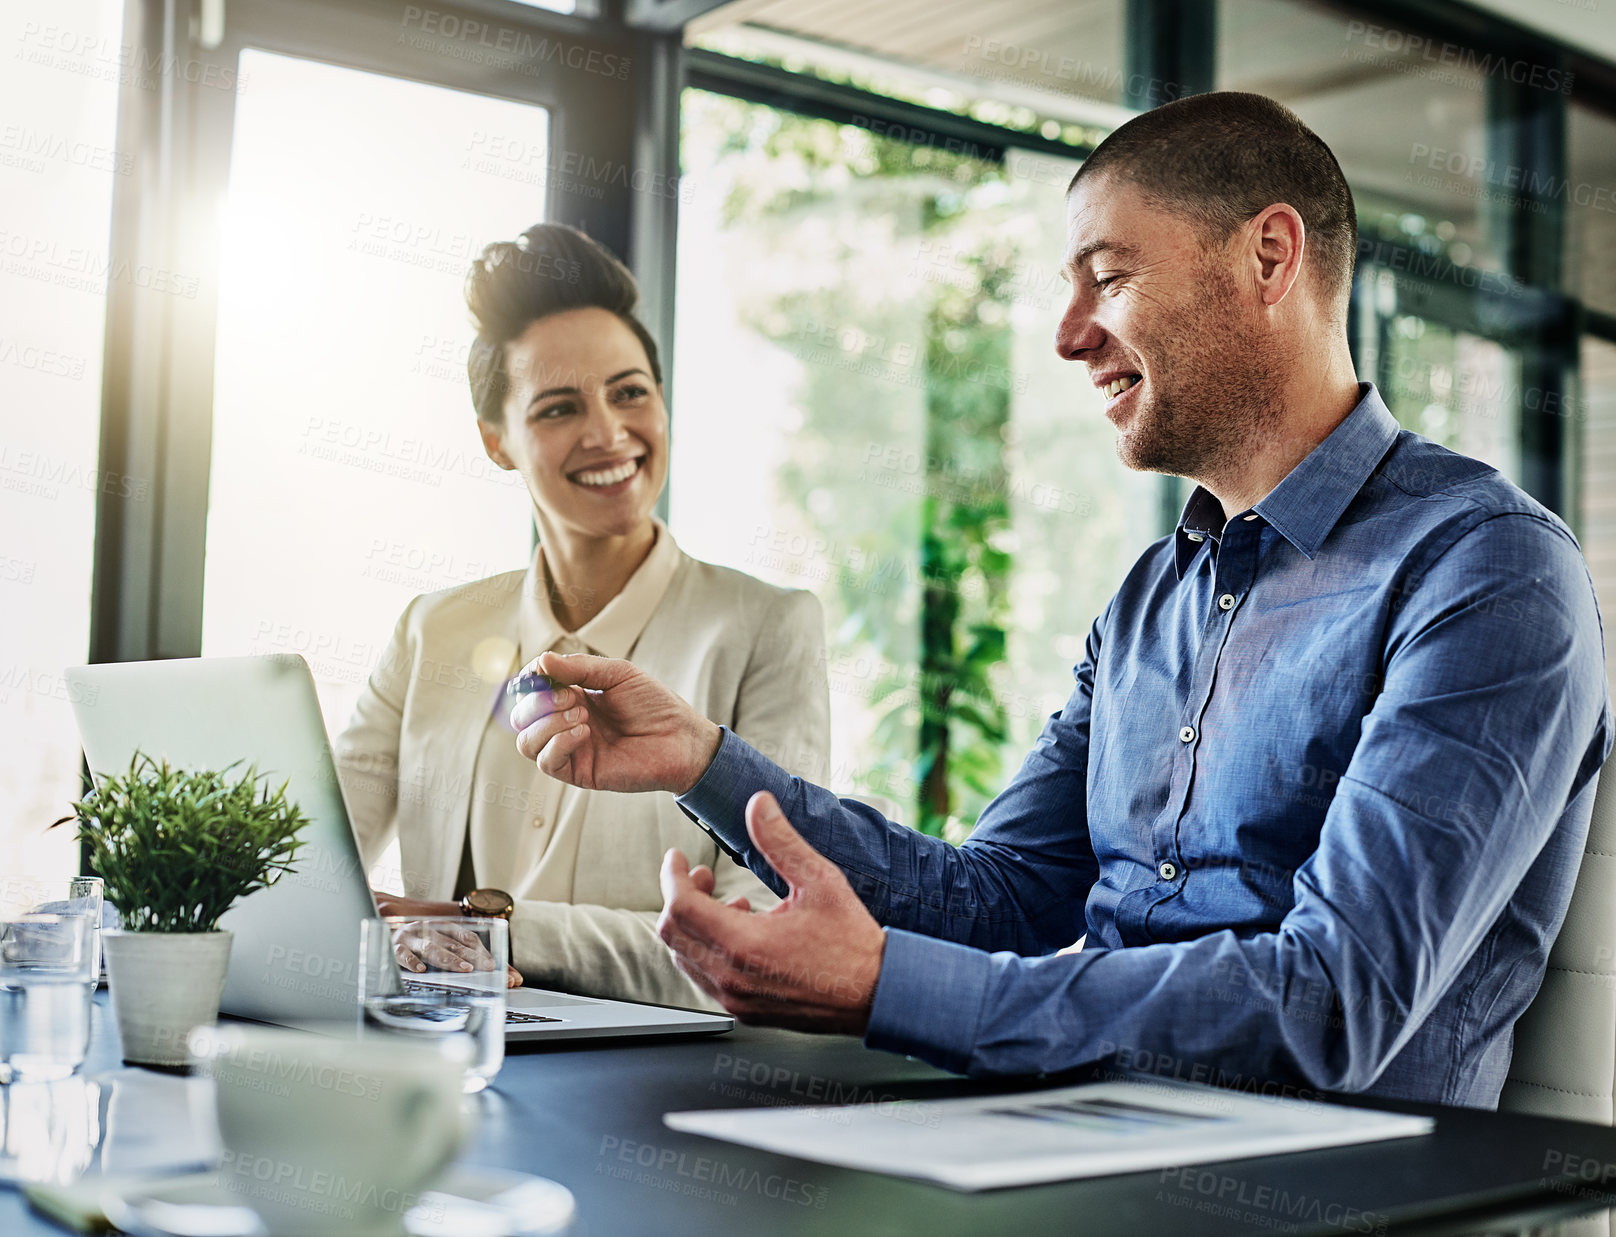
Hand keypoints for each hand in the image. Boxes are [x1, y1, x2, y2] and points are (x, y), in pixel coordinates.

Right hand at [373, 893, 522, 988]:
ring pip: (432, 947)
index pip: (468, 937)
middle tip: (488, 969)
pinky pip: (402, 954)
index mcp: (443, 927)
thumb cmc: (419, 945)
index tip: (497, 967)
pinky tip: (421, 970)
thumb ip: (473, 962)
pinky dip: (412, 961)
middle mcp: (429, 929)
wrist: (382, 934)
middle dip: (473, 958)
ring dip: (449, 958)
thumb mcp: (443, 948)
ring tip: (463, 969)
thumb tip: (511, 978)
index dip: (484, 952)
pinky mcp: (394, 947)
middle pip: (454, 943)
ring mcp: (411, 937)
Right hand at [511, 651, 721, 794]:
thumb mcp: (618, 674)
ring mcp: (570, 748)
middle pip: (522, 716)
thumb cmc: (655, 705)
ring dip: (547, 723)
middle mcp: (566, 723)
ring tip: (582, 716)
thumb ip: (579, 668)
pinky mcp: (578, 772)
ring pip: (526, 740)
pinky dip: (558, 742)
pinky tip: (583, 732)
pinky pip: (546, 762)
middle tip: (570, 697)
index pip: (532, 690)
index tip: (541, 670)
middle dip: (538, 702)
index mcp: (573, 696)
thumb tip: (541, 661)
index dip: (530, 679)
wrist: (682, 739)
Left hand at [655, 792, 884, 1033]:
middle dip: (680, 897)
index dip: (672, 876)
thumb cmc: (852, 942)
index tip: (678, 858)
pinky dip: (707, 950)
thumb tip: (758, 803)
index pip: (680, 906)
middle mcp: (732, 977)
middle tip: (701, 876)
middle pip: (674, 933)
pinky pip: (705, 978)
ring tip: (730, 902)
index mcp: (744, 944)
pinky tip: (741, 932)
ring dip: (694, 924)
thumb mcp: (819, 880)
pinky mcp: (745, 1011)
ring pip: (685, 957)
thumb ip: (781, 840)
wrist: (877, 994)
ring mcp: (736, 999)